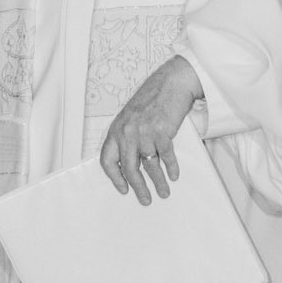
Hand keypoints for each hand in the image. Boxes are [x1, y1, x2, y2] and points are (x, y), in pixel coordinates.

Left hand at [100, 55, 204, 205]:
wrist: (171, 83)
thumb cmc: (151, 100)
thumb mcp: (130, 118)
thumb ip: (126, 137)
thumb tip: (129, 164)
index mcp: (116, 130)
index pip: (107, 160)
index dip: (114, 178)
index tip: (123, 189)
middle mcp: (127, 132)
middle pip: (129, 168)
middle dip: (138, 188)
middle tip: (145, 200)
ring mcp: (144, 132)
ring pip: (150, 165)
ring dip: (158, 182)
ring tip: (164, 192)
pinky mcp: (162, 131)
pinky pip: (166, 156)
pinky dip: (171, 168)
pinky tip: (174, 175)